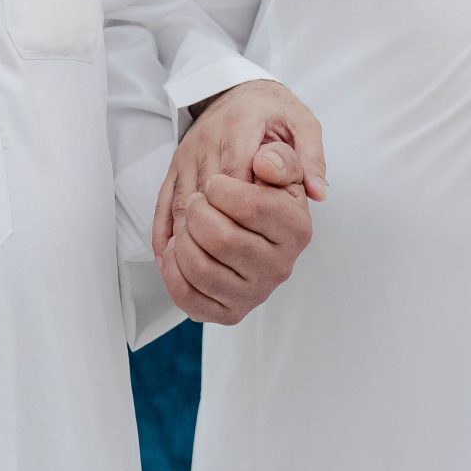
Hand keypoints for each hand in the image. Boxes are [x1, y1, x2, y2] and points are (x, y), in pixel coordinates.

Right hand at [154, 77, 327, 257]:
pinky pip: (164, 200)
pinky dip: (163, 230)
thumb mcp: (301, 123)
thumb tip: (317, 192)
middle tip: (228, 265)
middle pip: (206, 193)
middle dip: (215, 231)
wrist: (235, 88)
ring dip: (188, 237)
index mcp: (240, 127)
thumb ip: (310, 156)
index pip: (236, 174)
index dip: (242, 209)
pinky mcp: (175, 165)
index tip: (254, 239)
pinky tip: (168, 256)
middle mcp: (207, 141)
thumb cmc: (272, 110)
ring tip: (198, 269)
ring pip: (183, 201)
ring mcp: (187, 155)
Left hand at [156, 140, 312, 323]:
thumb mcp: (283, 165)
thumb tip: (265, 165)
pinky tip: (178, 250)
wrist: (258, 227)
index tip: (214, 184)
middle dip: (197, 212)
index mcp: (297, 229)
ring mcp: (255, 293)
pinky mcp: (230, 312)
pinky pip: (190, 299)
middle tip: (196, 201)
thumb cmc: (267, 194)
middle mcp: (280, 267)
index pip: (253, 208)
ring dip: (183, 239)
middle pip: (222, 240)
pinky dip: (173, 272)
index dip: (221, 190)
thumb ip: (280, 159)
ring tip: (188, 223)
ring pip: (202, 269)